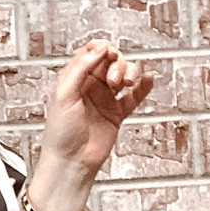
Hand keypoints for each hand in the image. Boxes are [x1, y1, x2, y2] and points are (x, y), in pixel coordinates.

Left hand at [38, 38, 154, 180]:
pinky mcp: (117, 113)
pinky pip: (134, 96)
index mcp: (74, 79)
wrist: (71, 162)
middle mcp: (90, 87)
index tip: (109, 52)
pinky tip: (149, 79)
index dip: (102, 48)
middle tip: (113, 78)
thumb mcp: (64, 94)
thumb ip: (81, 68)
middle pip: (111, 61)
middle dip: (117, 63)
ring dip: (129, 73)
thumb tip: (98, 48)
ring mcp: (105, 99)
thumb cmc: (60, 134)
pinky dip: (143, 87)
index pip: (91, 53)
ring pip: (124, 75)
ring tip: (126, 83)